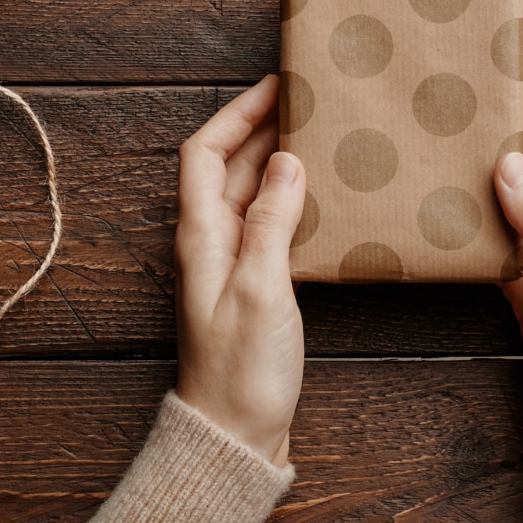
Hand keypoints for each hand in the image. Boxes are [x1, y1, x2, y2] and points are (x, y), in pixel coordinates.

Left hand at [173, 75, 306, 465]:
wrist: (234, 435)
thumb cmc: (241, 371)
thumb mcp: (261, 288)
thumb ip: (271, 221)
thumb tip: (287, 161)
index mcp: (201, 236)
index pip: (204, 153)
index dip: (236, 114)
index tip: (276, 87)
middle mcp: (210, 244)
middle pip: (229, 167)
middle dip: (263, 129)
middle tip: (308, 103)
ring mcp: (231, 265)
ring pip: (251, 195)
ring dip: (279, 162)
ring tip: (320, 137)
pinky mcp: (253, 287)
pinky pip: (268, 226)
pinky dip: (291, 201)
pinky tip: (321, 198)